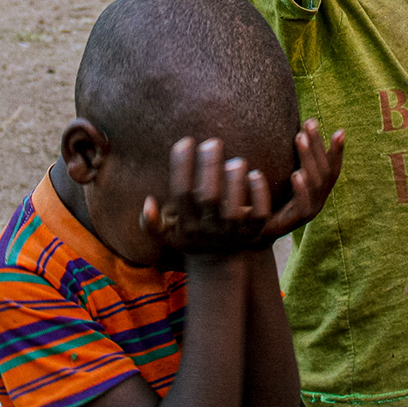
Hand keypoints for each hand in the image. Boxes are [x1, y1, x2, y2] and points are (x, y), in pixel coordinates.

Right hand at [141, 137, 273, 255]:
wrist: (219, 265)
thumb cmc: (191, 237)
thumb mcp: (167, 235)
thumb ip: (151, 223)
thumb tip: (148, 202)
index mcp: (186, 226)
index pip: (181, 192)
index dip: (181, 165)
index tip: (185, 141)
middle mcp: (209, 230)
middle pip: (208, 196)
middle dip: (210, 166)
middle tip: (212, 143)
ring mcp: (232, 233)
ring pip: (233, 207)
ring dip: (235, 179)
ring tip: (234, 160)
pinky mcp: (254, 233)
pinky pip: (259, 214)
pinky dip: (259, 194)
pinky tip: (255, 174)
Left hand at [259, 120, 344, 240]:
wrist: (249, 233)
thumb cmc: (266, 201)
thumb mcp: (280, 177)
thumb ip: (289, 160)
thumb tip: (292, 129)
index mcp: (317, 191)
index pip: (333, 169)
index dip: (337, 151)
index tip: (339, 131)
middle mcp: (317, 201)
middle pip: (325, 171)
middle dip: (318, 145)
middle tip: (308, 123)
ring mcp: (308, 213)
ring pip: (316, 184)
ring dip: (308, 158)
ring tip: (299, 138)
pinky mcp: (294, 223)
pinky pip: (304, 206)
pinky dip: (302, 189)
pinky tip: (295, 174)